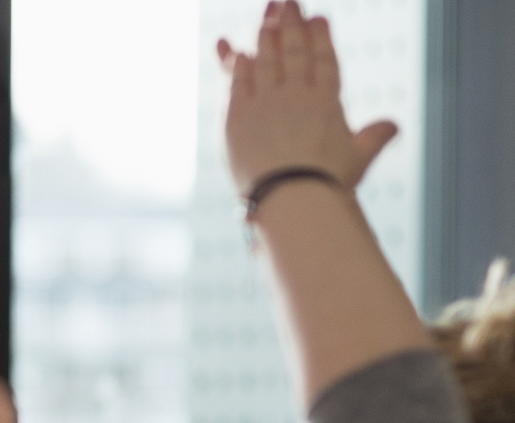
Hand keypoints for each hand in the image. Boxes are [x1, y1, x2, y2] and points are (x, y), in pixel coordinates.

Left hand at [218, 2, 397, 193]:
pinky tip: (236, 50)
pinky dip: (237, 64)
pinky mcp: (237, 116)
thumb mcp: (359, 157)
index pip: (324, 60)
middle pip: (294, 51)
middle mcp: (297, 95)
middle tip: (287, 1)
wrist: (293, 198)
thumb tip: (393, 126)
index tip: (318, 17)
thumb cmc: (329, 183)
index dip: (321, 37)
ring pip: (266, 60)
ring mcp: (266, 103)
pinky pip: (237, 83)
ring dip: (266, 34)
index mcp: (327, 101)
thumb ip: (374, 136)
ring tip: (267, 13)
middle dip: (291, 23)